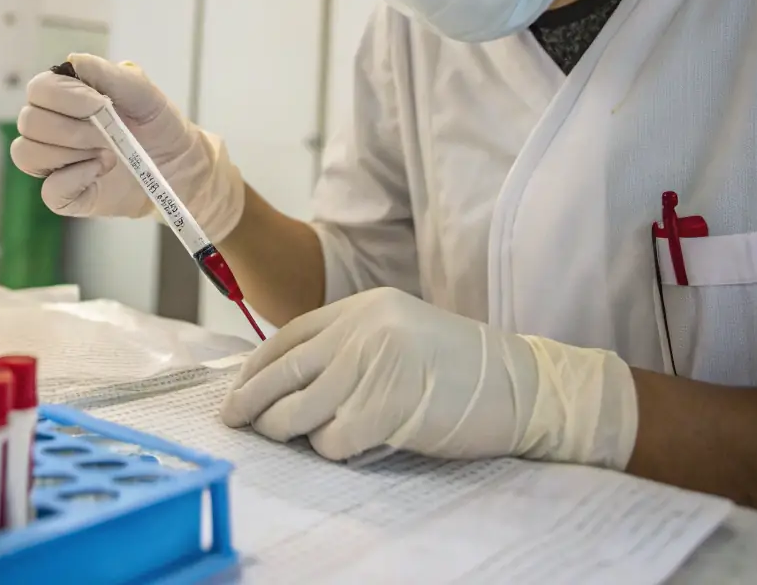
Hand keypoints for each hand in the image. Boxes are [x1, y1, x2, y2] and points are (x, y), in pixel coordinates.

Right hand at [11, 54, 244, 238]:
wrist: (179, 163)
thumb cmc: (156, 122)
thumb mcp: (142, 91)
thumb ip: (108, 73)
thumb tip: (73, 61)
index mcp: (65, 97)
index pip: (38, 90)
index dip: (63, 97)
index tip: (99, 103)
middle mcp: (52, 128)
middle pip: (29, 123)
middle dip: (72, 129)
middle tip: (107, 134)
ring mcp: (56, 162)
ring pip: (29, 154)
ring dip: (72, 152)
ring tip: (108, 153)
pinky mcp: (65, 194)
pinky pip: (48, 191)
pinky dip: (74, 179)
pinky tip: (100, 171)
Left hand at [219, 286, 637, 467]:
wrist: (523, 384)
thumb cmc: (461, 367)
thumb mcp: (399, 333)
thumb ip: (350, 345)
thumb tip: (288, 380)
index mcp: (365, 307)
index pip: (290, 335)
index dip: (257, 364)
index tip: (238, 388)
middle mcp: (364, 329)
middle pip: (284, 370)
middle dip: (251, 399)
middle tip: (233, 420)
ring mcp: (374, 365)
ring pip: (300, 409)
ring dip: (287, 430)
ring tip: (287, 438)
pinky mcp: (387, 406)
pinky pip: (334, 440)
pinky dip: (332, 449)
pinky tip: (347, 445)